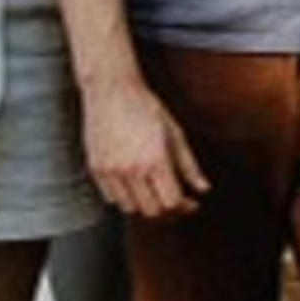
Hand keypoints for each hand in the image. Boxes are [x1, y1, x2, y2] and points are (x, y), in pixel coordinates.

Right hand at [83, 73, 204, 222]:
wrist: (111, 88)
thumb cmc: (145, 106)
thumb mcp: (175, 132)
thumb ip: (189, 165)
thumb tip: (203, 189)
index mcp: (155, 160)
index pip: (172, 202)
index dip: (185, 207)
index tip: (191, 202)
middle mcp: (131, 169)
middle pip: (152, 211)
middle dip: (167, 210)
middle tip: (175, 200)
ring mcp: (111, 170)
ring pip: (130, 209)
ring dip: (145, 205)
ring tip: (154, 193)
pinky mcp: (96, 168)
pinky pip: (111, 198)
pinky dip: (124, 197)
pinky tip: (134, 184)